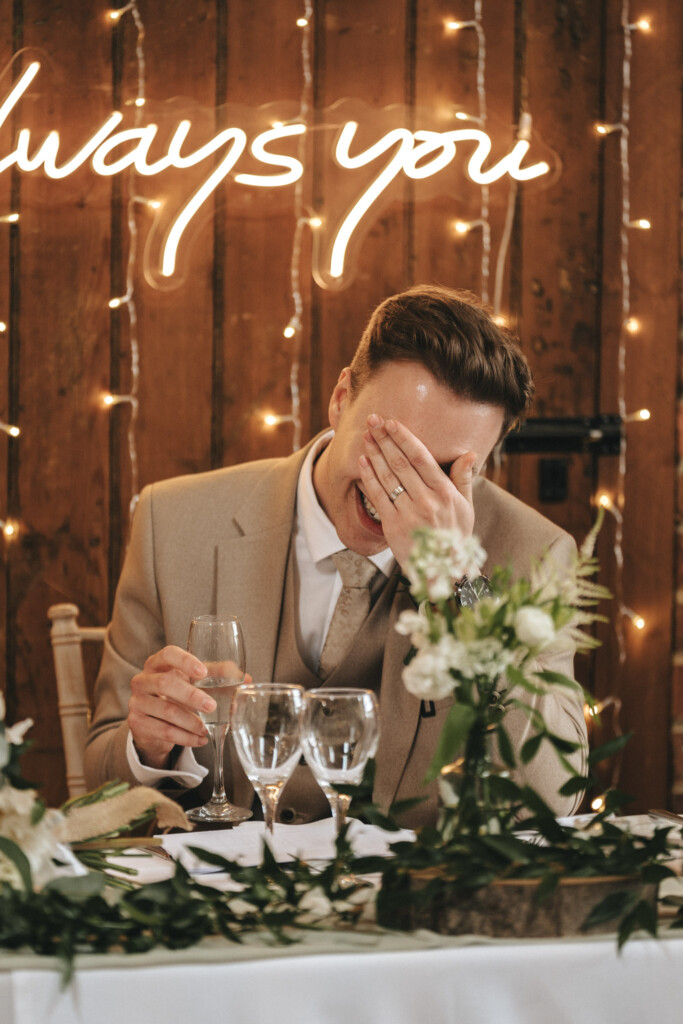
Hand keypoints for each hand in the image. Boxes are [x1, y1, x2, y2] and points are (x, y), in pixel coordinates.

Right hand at [128, 645, 213, 769]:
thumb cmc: (176, 694)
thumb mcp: (193, 682)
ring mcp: (137, 702)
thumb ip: (218, 676)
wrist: (151, 722)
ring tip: (206, 729)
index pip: (168, 654)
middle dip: (192, 696)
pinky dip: (185, 737)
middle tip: (211, 706)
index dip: (185, 661)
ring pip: (166, 710)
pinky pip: (164, 731)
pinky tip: (200, 740)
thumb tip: (246, 678)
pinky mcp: (137, 723)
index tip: (203, 673)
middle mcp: (143, 680)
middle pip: (166, 683)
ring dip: (191, 721)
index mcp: (157, 663)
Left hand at [358, 414, 477, 569]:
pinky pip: (378, 496)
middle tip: (372, 420)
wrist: (443, 571)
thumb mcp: (466, 508)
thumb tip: (470, 453)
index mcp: (446, 493)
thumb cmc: (454, 536)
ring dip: (374, 453)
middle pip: (401, 463)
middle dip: (385, 439)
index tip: (392, 423)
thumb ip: (464, 479)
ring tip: (365, 436)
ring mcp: (409, 514)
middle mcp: (428, 501)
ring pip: (388, 477)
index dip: (404, 438)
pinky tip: (362, 462)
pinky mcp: (393, 526)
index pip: (422, 458)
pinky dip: (369, 477)